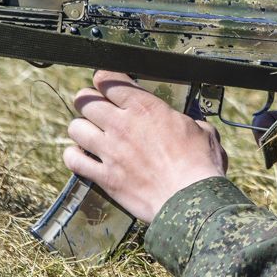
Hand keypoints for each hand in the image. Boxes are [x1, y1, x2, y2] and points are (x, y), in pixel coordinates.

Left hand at [63, 70, 227, 223]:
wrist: (190, 198)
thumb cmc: (200, 164)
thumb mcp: (203, 130)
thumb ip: (188, 121)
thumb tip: (190, 123)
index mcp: (146, 107)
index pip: (109, 80)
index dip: (104, 78)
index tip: (105, 81)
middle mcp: (122, 125)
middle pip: (85, 101)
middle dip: (88, 100)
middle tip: (94, 105)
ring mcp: (110, 151)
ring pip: (75, 127)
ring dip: (81, 127)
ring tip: (89, 131)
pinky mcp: (104, 176)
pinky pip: (73, 160)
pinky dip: (74, 156)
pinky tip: (81, 155)